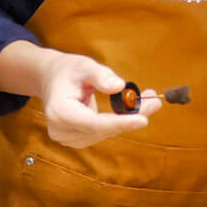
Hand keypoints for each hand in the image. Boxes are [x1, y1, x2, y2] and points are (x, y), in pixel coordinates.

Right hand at [36, 50, 159, 148]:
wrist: (51, 80)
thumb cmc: (67, 71)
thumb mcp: (83, 65)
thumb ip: (101, 76)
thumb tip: (120, 87)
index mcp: (59, 112)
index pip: (94, 123)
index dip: (120, 123)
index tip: (143, 119)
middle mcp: (61, 130)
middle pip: (104, 130)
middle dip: (132, 117)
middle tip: (155, 101)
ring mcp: (68, 139)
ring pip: (106, 133)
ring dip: (128, 119)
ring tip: (147, 101)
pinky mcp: (77, 140)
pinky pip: (103, 133)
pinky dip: (119, 122)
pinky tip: (131, 110)